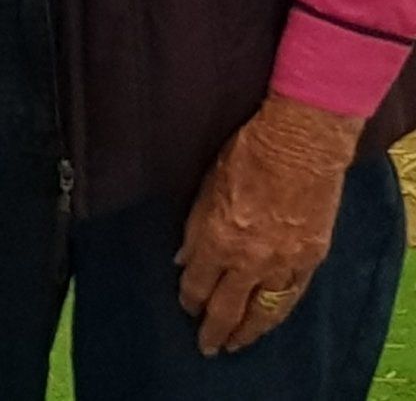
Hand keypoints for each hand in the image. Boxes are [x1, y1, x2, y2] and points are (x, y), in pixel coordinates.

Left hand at [176, 94, 360, 353]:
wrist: (301, 146)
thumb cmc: (246, 155)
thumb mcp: (206, 186)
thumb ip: (194, 228)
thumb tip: (182, 259)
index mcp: (219, 238)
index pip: (198, 282)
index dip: (189, 298)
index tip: (185, 306)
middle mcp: (251, 259)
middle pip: (228, 307)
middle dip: (214, 329)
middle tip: (206, 346)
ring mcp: (284, 264)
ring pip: (263, 311)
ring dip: (247, 332)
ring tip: (235, 345)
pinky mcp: (310, 261)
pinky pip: (290, 298)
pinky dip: (276, 314)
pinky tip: (268, 322)